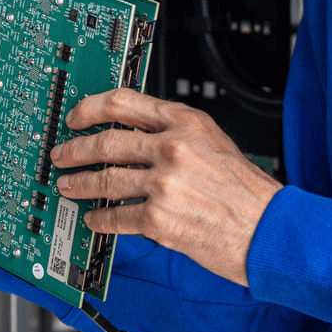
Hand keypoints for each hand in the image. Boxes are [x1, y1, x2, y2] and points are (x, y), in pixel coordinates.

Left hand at [51, 89, 282, 285]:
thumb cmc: (247, 191)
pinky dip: (99, 218)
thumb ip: (174, 132)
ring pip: (104, 179)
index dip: (90, 108)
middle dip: (74, 150)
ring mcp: (164, 184)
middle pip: (105, 142)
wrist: (269, 229)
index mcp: (185, 122)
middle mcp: (173, 148)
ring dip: (78, 184)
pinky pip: (115, 215)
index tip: (75, 117)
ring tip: (68, 187)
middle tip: (62, 156)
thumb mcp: (213, 142)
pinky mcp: (159, 219)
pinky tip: (94, 218)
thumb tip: (132, 131)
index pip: (123, 103)